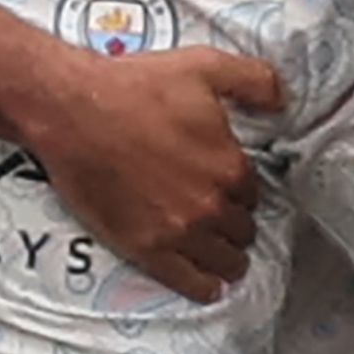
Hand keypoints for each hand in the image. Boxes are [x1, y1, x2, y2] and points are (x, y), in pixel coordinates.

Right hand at [20, 45, 282, 303]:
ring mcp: (178, 232)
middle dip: (235, 225)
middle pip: (241, 230)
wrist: (71, 110)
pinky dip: (204, 288)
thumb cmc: (133, 86)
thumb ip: (253, 81)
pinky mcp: (146, 249)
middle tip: (222, 220)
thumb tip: (282, 101)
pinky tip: (209, 287)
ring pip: (223, 262)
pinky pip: (189, 282)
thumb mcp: (203, 66)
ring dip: (228, 260)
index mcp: (229, 166)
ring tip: (223, 257)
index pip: (252, 194)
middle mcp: (210, 205)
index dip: (241, 191)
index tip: (230, 190)